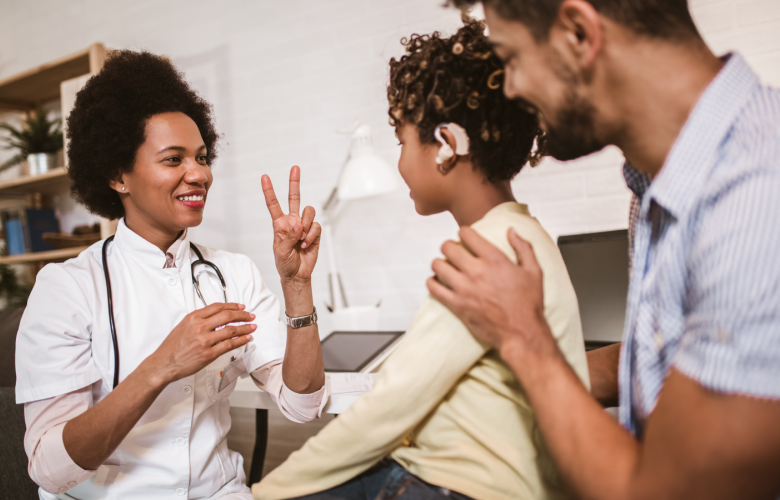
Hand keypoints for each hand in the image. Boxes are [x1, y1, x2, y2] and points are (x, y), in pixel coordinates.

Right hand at [147, 302, 255, 384]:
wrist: (163, 363)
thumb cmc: (172, 347)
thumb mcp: (183, 326)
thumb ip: (199, 320)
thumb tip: (216, 317)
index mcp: (193, 318)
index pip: (217, 307)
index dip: (232, 306)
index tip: (241, 307)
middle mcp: (200, 327)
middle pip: (227, 316)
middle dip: (242, 315)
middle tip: (250, 316)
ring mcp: (205, 341)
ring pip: (231, 330)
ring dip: (245, 328)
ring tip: (252, 327)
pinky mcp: (209, 354)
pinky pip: (229, 345)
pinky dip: (241, 340)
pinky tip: (246, 338)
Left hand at [262, 166, 320, 283]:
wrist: (297, 274)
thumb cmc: (285, 263)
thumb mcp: (280, 251)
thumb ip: (288, 236)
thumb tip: (298, 225)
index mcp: (279, 224)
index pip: (273, 204)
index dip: (269, 191)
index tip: (265, 177)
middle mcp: (292, 221)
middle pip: (294, 197)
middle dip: (294, 182)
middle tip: (295, 168)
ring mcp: (304, 226)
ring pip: (308, 211)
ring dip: (306, 225)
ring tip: (301, 239)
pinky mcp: (315, 232)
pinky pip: (316, 226)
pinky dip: (311, 235)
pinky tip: (306, 244)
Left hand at [426, 226, 550, 356]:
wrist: (521, 333)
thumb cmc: (529, 304)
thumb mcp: (534, 271)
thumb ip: (523, 247)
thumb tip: (511, 231)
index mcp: (495, 260)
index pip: (467, 234)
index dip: (464, 232)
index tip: (465, 236)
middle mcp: (477, 271)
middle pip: (448, 247)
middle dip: (449, 246)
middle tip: (453, 251)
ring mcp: (464, 288)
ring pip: (437, 265)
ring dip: (440, 263)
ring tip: (445, 265)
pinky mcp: (457, 304)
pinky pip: (434, 288)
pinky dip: (432, 282)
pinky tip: (438, 282)